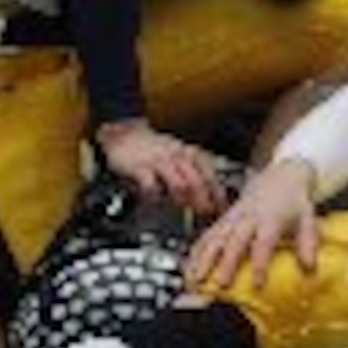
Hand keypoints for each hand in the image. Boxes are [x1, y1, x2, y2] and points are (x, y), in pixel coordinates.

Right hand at [97, 119, 228, 215]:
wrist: (125, 133)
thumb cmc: (154, 149)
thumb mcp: (180, 154)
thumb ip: (194, 171)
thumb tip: (211, 194)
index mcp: (191, 154)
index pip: (211, 175)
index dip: (219, 194)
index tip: (222, 209)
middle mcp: (178, 156)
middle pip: (199, 182)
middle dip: (204, 201)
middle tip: (205, 214)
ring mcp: (160, 162)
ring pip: (180, 184)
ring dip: (184, 201)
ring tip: (183, 209)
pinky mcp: (141, 168)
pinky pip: (152, 186)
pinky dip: (155, 197)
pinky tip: (155, 200)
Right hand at [185, 157, 319, 290]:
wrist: (280, 177)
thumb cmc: (294, 202)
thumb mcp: (308, 219)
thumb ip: (308, 244)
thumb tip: (311, 269)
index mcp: (270, 219)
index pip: (264, 242)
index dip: (260, 263)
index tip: (257, 284)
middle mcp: (249, 218)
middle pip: (234, 241)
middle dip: (226, 263)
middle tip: (220, 285)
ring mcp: (233, 217)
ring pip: (215, 238)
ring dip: (204, 259)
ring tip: (195, 280)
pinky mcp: (224, 218)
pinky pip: (207, 234)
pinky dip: (196, 251)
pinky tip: (188, 267)